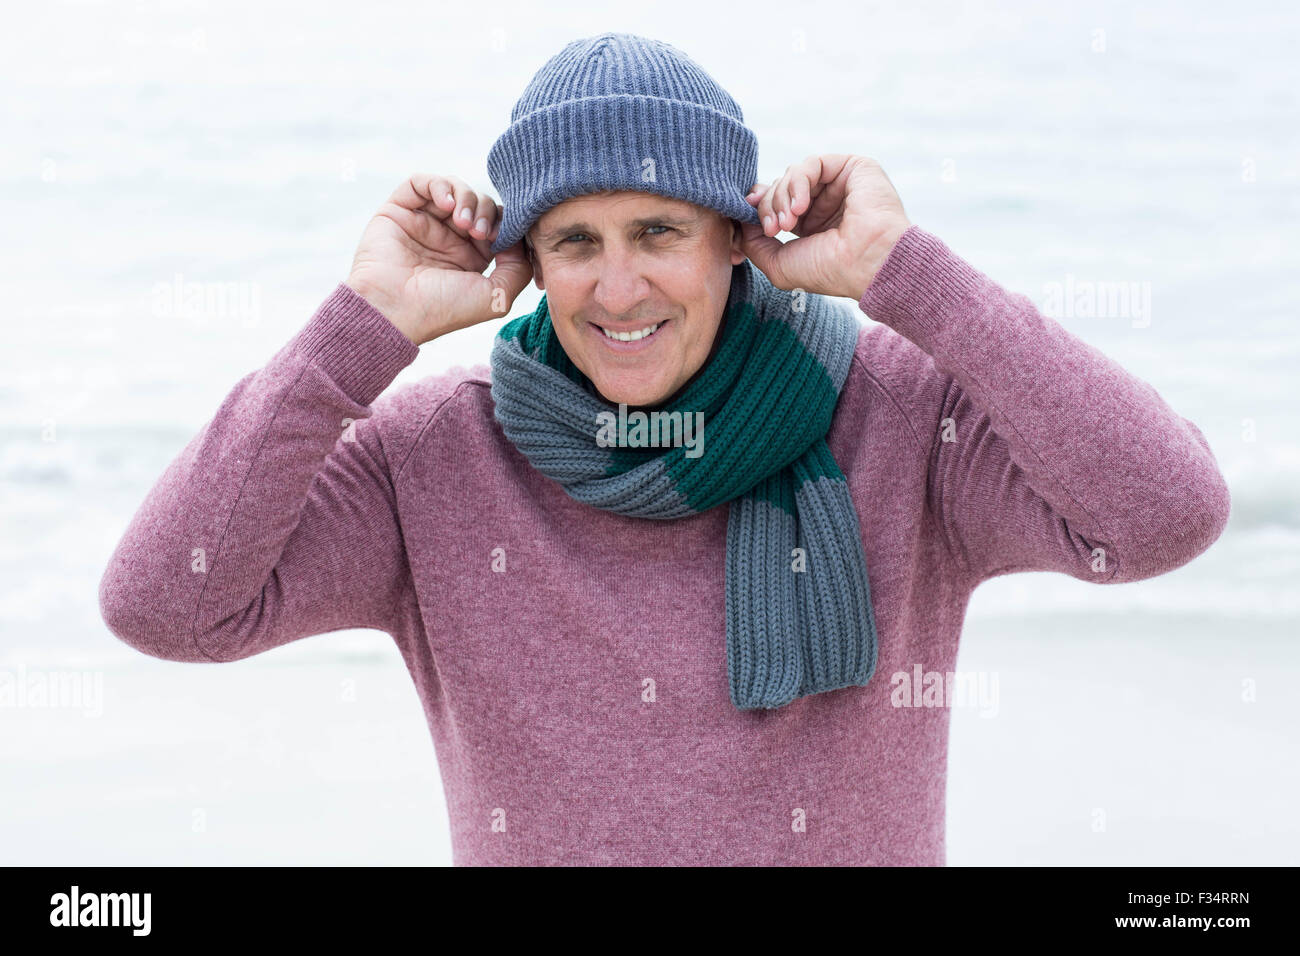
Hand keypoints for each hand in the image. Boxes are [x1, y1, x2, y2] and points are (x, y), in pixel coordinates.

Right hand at [345, 173, 532, 344]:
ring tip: (463, 223)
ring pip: (455, 189)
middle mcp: (448, 238)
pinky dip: (439, 186)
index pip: (497, 224)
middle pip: (480, 203)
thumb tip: (521, 239)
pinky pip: (422, 182)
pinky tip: (446, 205)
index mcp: (470, 258)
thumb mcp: (496, 298)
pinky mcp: (399, 210)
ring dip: (467, 199)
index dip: (506, 224)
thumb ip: (519, 269)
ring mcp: (423, 222)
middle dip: (487, 212)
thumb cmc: (442, 309)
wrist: (392, 310)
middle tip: (480, 232)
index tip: (504, 237)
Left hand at [739, 155, 910, 300]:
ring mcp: (838, 185)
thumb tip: (741, 219)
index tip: (743, 215)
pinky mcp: (852, 168)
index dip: (756, 206)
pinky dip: (798, 183)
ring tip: (787, 223)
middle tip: (772, 229)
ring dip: (781, 197)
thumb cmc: (830, 271)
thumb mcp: (778, 264)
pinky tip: (801, 206)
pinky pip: (811, 164)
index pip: (774, 203)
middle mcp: (823, 204)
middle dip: (767, 206)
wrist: (869, 264)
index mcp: (809, 225)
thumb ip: (753, 243)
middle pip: (778, 188)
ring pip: (791, 176)